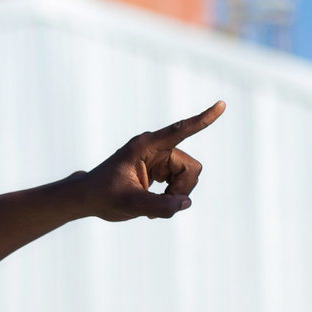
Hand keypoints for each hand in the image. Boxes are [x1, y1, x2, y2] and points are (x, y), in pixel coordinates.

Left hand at [72, 101, 222, 221]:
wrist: (89, 198)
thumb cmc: (103, 195)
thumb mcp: (129, 204)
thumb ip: (158, 206)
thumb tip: (186, 203)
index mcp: (145, 146)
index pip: (179, 131)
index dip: (202, 119)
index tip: (221, 105)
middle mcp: (156, 148)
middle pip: (191, 168)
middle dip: (181, 189)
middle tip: (160, 205)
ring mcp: (160, 159)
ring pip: (189, 177)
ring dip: (176, 196)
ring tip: (152, 206)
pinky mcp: (161, 169)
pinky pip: (182, 184)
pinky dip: (172, 198)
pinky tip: (153, 205)